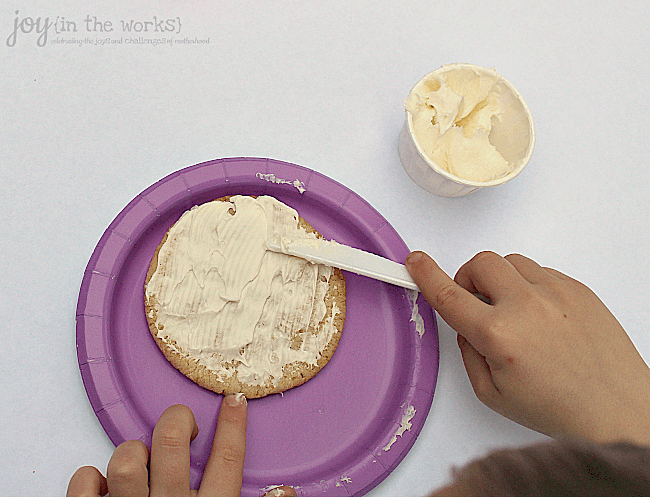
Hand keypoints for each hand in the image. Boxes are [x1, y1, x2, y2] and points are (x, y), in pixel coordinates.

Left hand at [67, 394, 295, 496]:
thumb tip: (283, 494)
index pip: (228, 457)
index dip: (234, 423)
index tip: (233, 401)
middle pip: (172, 442)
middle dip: (178, 420)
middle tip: (183, 427)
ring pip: (127, 458)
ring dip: (134, 451)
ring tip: (143, 463)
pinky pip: (85, 483)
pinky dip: (90, 478)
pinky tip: (103, 486)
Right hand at [406, 251, 649, 444]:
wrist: (616, 409)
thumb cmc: (561, 407)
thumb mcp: (493, 394)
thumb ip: (469, 353)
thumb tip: (466, 324)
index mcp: (499, 335)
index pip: (449, 294)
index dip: (426, 274)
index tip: (416, 262)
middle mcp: (527, 306)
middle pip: (481, 263)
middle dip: (469, 279)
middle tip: (477, 303)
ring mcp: (556, 292)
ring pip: (511, 262)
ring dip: (501, 281)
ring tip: (514, 312)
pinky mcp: (578, 289)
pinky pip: (541, 271)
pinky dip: (530, 286)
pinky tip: (540, 316)